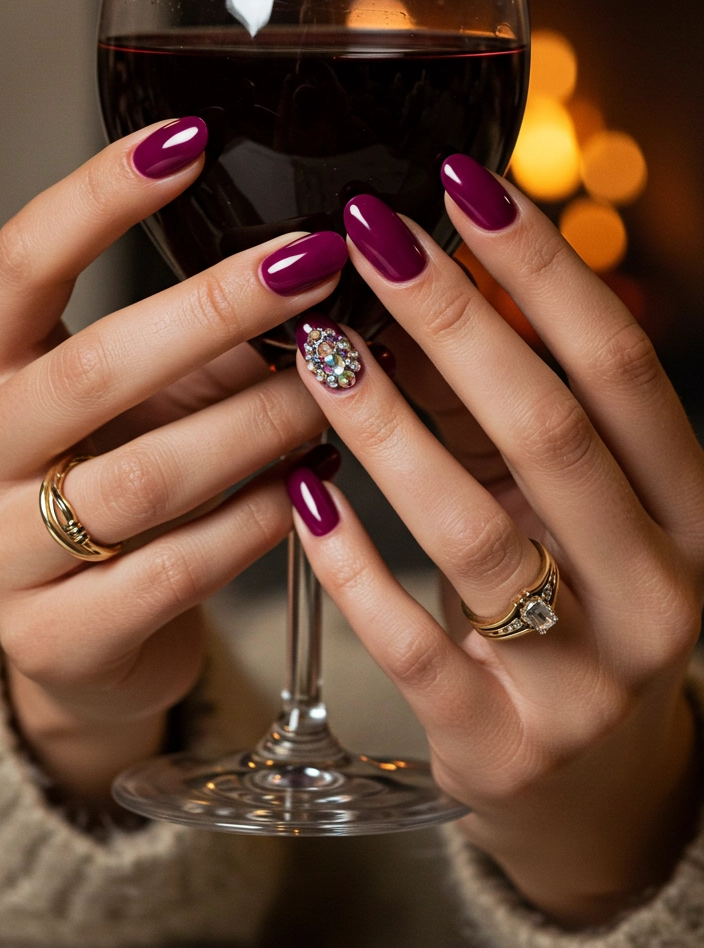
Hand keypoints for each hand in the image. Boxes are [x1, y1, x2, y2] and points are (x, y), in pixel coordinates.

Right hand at [0, 120, 345, 800]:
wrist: (76, 638)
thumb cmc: (108, 480)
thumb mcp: (130, 395)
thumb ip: (193, 338)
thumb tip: (309, 260)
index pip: (22, 259)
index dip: (102, 195)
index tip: (190, 139)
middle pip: (96, 365)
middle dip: (218, 309)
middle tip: (313, 266)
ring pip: (146, 476)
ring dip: (256, 423)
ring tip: (333, 386)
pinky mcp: (53, 637)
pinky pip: (172, 570)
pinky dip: (255, 522)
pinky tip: (307, 487)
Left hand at [288, 167, 703, 927]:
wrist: (585, 776)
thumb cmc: (569, 594)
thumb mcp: (559, 496)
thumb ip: (501, 404)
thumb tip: (415, 279)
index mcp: (687, 508)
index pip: (620, 368)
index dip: (542, 271)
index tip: (466, 186)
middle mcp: (658, 589)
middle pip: (552, 433)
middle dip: (454, 322)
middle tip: (371, 237)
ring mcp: (585, 677)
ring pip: (473, 533)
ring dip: (385, 427)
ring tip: (317, 349)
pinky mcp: (501, 741)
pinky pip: (410, 642)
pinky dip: (348, 560)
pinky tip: (297, 490)